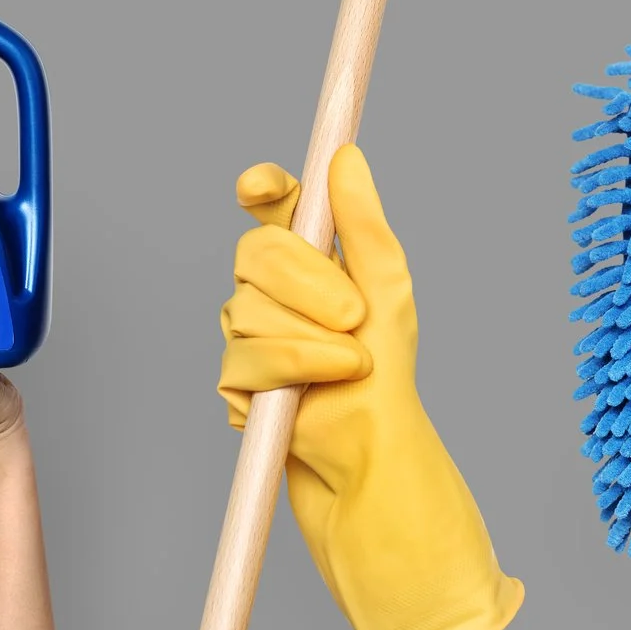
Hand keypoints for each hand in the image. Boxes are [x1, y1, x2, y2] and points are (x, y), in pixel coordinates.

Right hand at [219, 146, 522, 629]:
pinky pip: (239, 365)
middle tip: (354, 318)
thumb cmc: (389, 384)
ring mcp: (253, 339)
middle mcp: (278, 293)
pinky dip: (285, 382)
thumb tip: (346, 157)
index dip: (265, 190)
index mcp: (316, 262)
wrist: (373, 471)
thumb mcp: (391, 295)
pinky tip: (306, 403)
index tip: (263, 186)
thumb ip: (365, 225)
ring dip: (304, 346)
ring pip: (243, 313)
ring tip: (343, 373)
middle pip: (253, 254)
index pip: (275, 207)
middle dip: (305, 284)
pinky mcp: (240, 386)